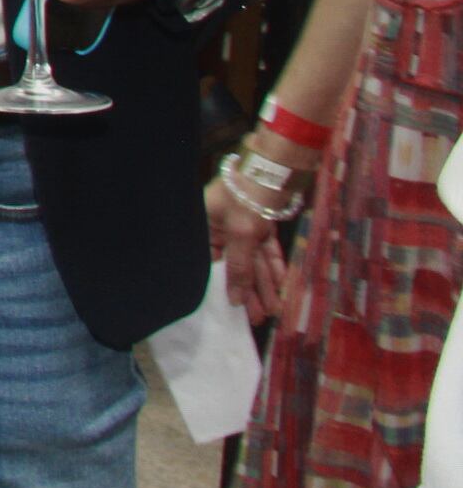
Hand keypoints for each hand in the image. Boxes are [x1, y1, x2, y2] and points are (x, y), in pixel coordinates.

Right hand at [207, 124, 318, 325]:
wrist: (275, 170)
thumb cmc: (247, 196)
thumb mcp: (242, 234)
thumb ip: (240, 268)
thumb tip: (234, 299)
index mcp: (204, 227)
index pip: (212, 264)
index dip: (224, 287)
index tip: (234, 311)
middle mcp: (221, 229)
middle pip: (236, 266)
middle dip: (250, 292)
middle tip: (259, 318)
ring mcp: (242, 227)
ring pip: (255, 262)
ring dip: (266, 285)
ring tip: (274, 309)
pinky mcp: (262, 226)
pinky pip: (267, 252)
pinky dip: (275, 268)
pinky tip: (282, 286)